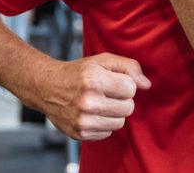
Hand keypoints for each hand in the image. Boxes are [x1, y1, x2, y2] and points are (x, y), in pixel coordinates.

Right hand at [30, 53, 150, 140]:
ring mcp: (82, 120)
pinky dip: (103, 123)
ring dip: (114, 113)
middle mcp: (87, 101)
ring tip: (99, 103)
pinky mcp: (80, 133)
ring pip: (120, 122)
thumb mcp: (102, 60)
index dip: (125, 83)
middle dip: (121, 99)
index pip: (131, 88)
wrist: (47, 87)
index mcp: (94, 79)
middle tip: (106, 92)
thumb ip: (129, 67)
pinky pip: (108, 132)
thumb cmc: (78, 72)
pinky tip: (92, 113)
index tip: (112, 81)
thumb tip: (147, 85)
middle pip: (128, 108)